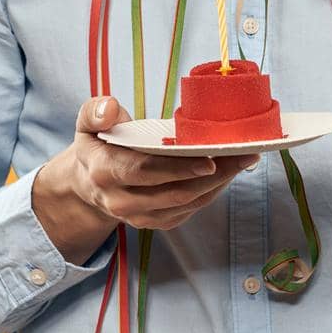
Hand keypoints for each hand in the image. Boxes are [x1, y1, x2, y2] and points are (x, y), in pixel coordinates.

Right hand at [33, 95, 260, 263]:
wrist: (90, 182)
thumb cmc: (98, 144)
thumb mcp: (87, 122)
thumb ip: (95, 111)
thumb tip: (109, 110)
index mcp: (105, 173)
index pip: (144, 172)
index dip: (178, 168)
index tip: (209, 159)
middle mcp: (122, 201)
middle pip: (174, 191)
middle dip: (214, 174)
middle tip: (243, 153)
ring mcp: (140, 217)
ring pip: (187, 203)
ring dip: (220, 183)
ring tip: (244, 158)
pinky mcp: (156, 222)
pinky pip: (190, 209)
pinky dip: (212, 191)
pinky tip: (229, 171)